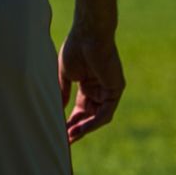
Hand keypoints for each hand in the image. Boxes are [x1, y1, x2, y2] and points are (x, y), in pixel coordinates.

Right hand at [58, 26, 123, 143]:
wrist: (88, 33)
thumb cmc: (75, 48)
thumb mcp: (65, 74)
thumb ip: (63, 92)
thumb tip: (59, 110)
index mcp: (88, 84)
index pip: (81, 109)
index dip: (70, 121)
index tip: (59, 132)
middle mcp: (100, 88)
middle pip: (89, 116)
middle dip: (77, 129)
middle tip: (64, 140)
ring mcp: (109, 89)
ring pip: (98, 117)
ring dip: (84, 129)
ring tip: (70, 138)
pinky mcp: (116, 89)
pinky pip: (106, 112)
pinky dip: (93, 122)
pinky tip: (80, 128)